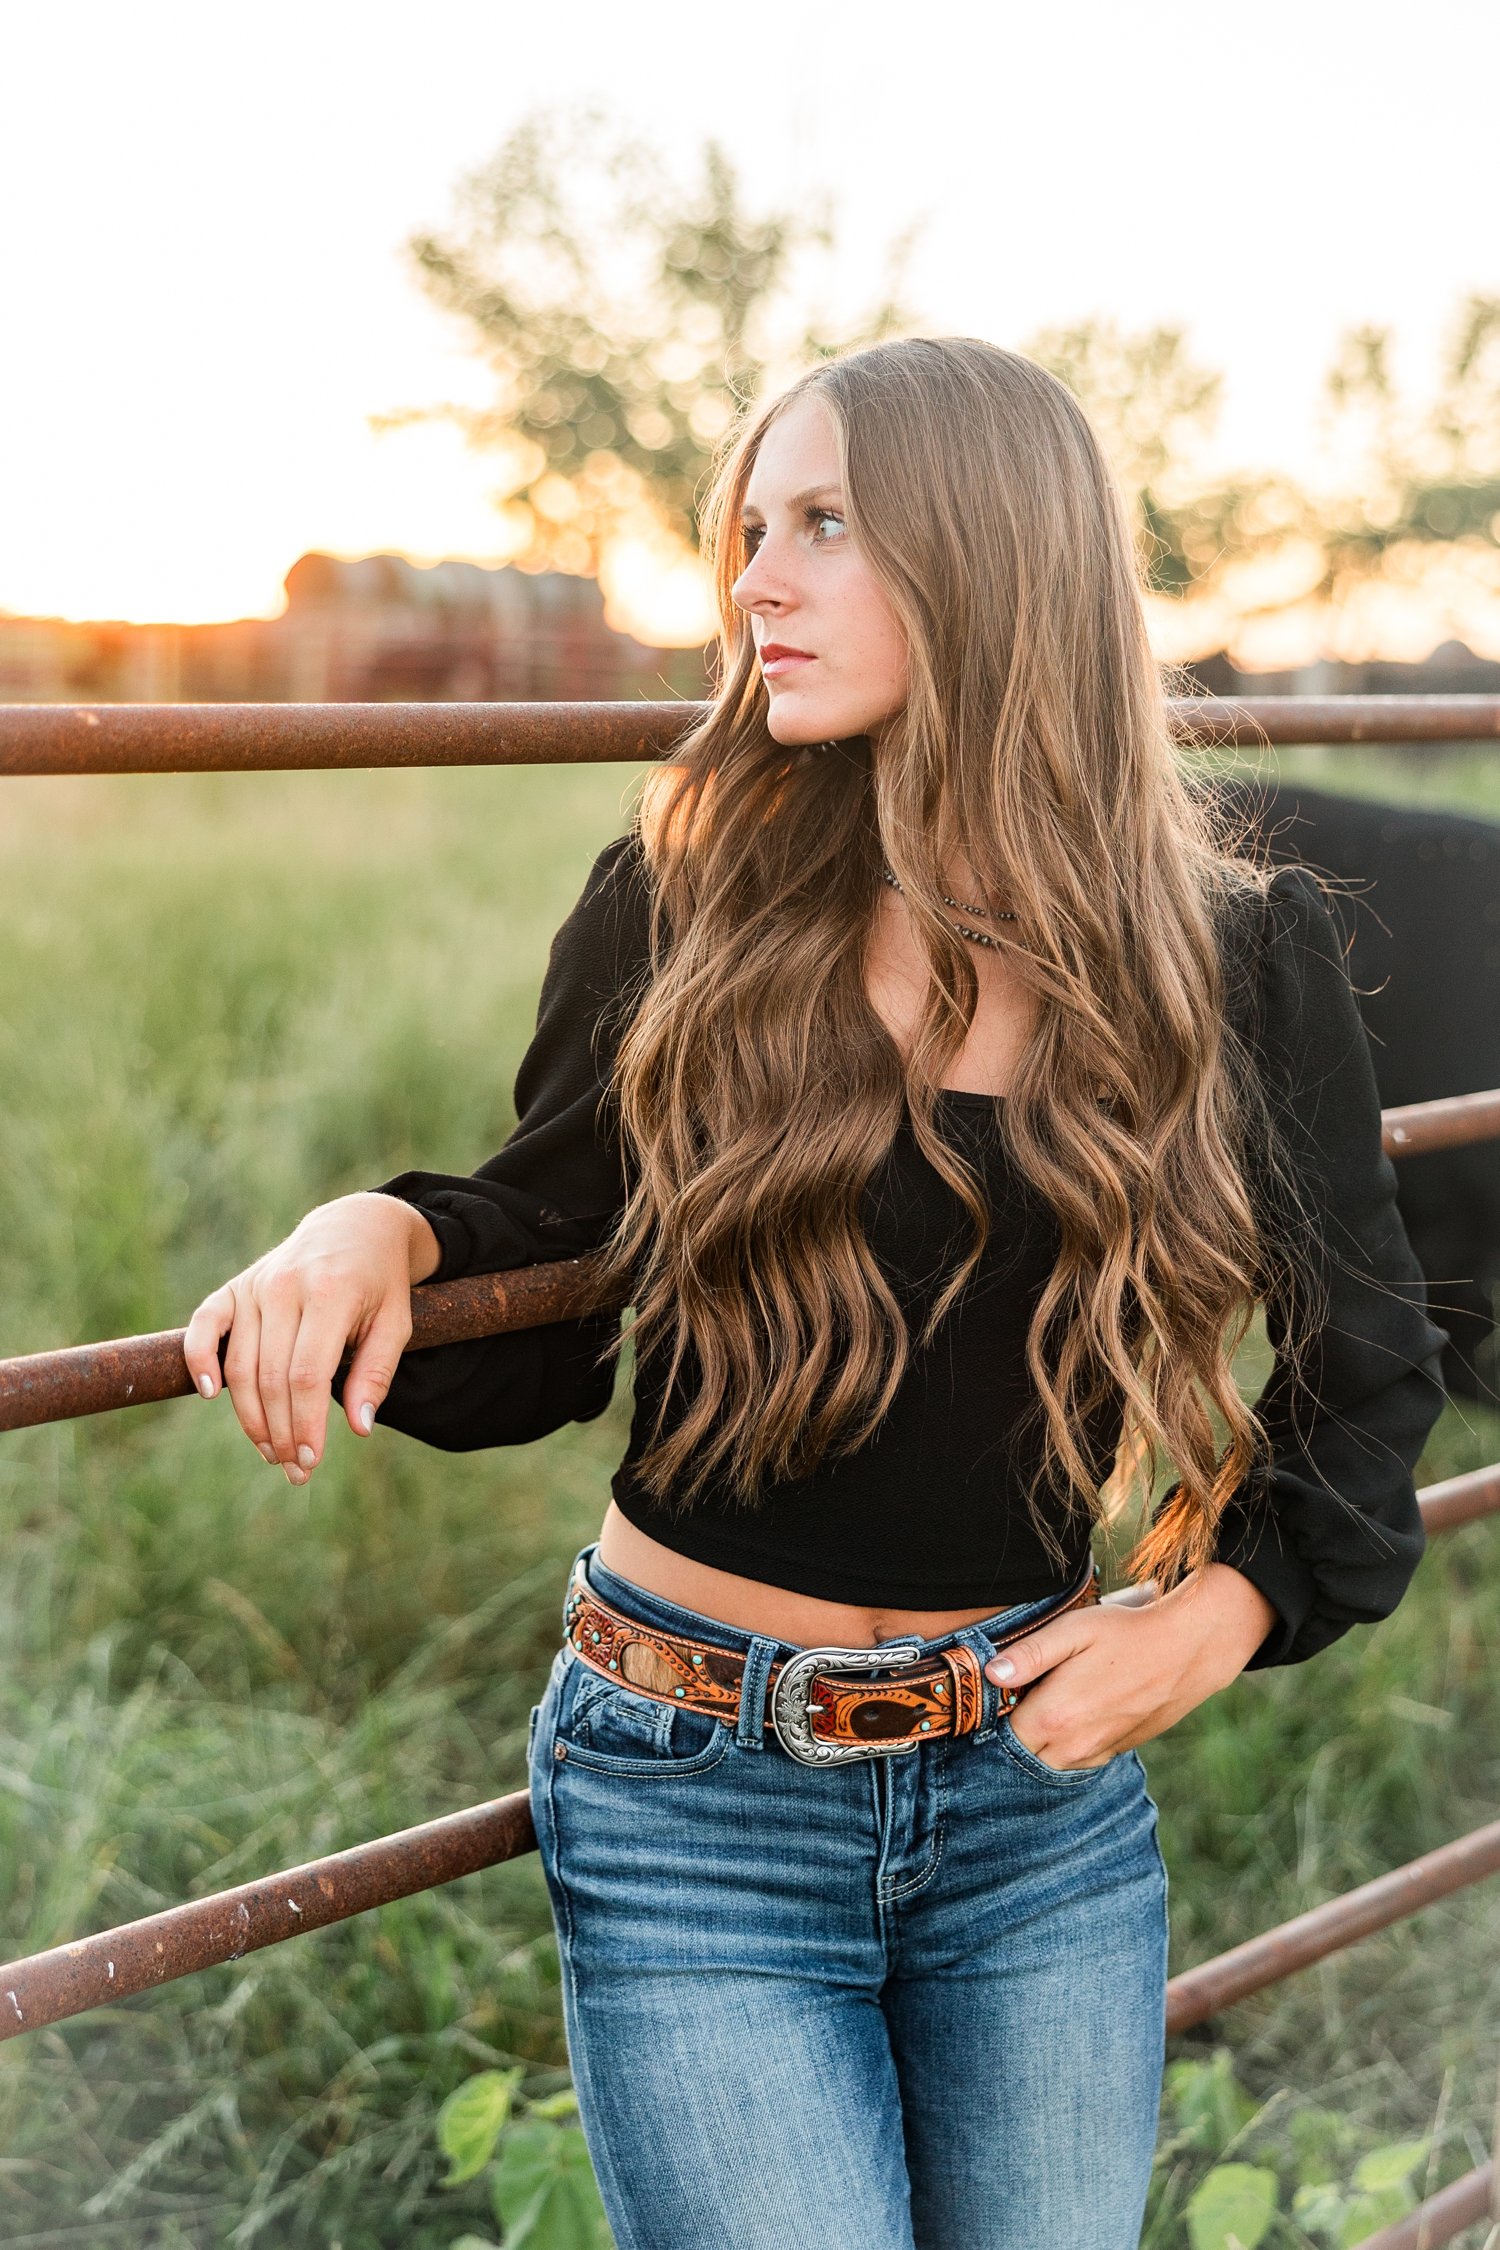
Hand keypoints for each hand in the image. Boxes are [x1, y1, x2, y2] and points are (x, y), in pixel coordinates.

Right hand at [182, 1193, 440, 1482]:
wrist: (354, 1228)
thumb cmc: (380, 1284)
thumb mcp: (396, 1324)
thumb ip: (377, 1374)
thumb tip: (358, 1429)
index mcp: (330, 1293)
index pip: (307, 1376)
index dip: (305, 1424)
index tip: (311, 1461)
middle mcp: (286, 1287)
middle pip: (271, 1378)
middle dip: (281, 1432)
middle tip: (294, 1469)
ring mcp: (256, 1285)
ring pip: (240, 1366)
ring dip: (251, 1417)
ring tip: (271, 1451)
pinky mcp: (235, 1287)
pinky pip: (205, 1325)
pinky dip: (200, 1360)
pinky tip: (212, 1394)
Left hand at [985, 1565, 1276, 1769]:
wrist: (1189, 1650)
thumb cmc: (1126, 1632)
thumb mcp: (1073, 1630)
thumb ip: (1028, 1655)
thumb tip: (990, 1674)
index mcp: (1054, 1717)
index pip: (1000, 1737)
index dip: (988, 1719)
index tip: (987, 1700)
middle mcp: (1073, 1746)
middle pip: (1021, 1756)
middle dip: (1010, 1735)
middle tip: (1009, 1702)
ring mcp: (1097, 1753)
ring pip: (1050, 1762)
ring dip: (1038, 1743)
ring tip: (1039, 1705)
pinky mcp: (1117, 1750)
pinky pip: (1077, 1760)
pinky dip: (1065, 1746)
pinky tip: (1069, 1715)